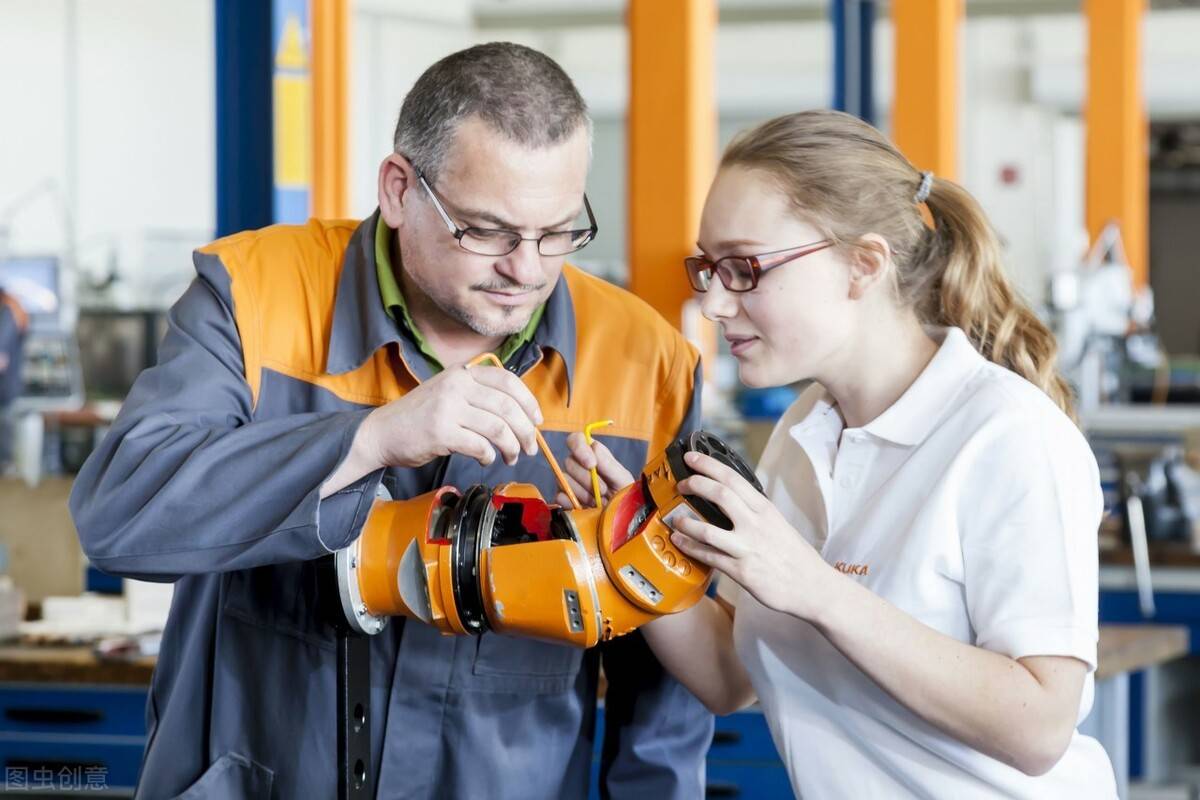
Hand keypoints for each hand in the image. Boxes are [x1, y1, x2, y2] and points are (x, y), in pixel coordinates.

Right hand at [360, 364, 542, 468]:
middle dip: (526, 431)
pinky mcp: (441, 432)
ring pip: (498, 427)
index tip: (538, 420)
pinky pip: (480, 445)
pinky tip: (487, 459)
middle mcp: (457, 385)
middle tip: (531, 448)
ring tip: (511, 457)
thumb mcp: (449, 393)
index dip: (529, 401)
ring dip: (512, 446)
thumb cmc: (419, 417)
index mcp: (463, 372)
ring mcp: (448, 407)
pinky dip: (489, 455)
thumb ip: (479, 395)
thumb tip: (520, 414)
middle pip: (508, 406)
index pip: (508, 380)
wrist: (381, 432)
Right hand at [557, 432, 634, 507]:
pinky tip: (584, 507)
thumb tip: (594, 447)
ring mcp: (568, 482)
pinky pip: (559, 496)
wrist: (619, 520)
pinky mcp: (563, 499)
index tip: (591, 464)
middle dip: (587, 479)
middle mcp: (577, 465)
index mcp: (592, 454)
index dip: (580, 448)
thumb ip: (609, 464)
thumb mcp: (623, 480)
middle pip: (569, 462)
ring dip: (583, 493)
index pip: (576, 439)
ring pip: (563, 480)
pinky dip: (571, 502)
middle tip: (604, 491)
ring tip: (597, 502)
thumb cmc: (624, 495)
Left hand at [671, 451, 837, 620]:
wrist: (812, 586)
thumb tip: (731, 500)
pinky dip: (690, 548)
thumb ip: (754, 512)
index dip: (708, 465)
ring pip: (708, 530)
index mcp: (764, 509)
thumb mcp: (777, 524)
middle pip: (720, 494)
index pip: (733, 478)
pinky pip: (709, 557)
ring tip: (675, 520)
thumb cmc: (794, 555)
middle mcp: (755, 524)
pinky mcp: (741, 571)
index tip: (691, 458)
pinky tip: (680, 542)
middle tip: (680, 485)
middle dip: (694, 485)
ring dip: (686, 522)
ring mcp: (747, 548)